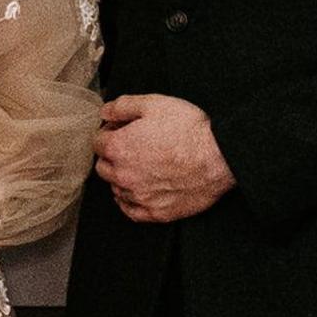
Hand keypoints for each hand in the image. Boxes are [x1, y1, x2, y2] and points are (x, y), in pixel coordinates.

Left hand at [96, 92, 235, 223]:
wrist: (219, 157)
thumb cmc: (190, 130)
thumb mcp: (154, 104)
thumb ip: (123, 106)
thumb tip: (105, 111)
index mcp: (119, 148)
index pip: (97, 142)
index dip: (110, 132)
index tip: (121, 130)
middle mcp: (123, 176)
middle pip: (103, 167)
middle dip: (112, 156)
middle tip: (132, 147)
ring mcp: (139, 197)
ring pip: (116, 189)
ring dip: (122, 178)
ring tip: (142, 167)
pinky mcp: (156, 212)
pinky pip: (131, 211)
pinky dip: (130, 202)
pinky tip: (139, 191)